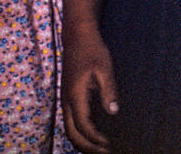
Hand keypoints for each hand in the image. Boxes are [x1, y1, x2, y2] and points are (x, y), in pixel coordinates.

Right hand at [62, 24, 119, 152]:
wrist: (77, 37)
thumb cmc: (92, 50)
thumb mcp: (104, 68)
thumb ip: (108, 90)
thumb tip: (113, 111)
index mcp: (75, 95)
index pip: (83, 125)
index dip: (95, 138)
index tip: (109, 144)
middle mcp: (67, 101)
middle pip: (72, 133)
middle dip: (87, 147)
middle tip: (106, 152)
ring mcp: (66, 100)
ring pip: (69, 129)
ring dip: (83, 142)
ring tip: (100, 149)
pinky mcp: (69, 97)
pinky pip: (72, 121)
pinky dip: (81, 132)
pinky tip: (95, 134)